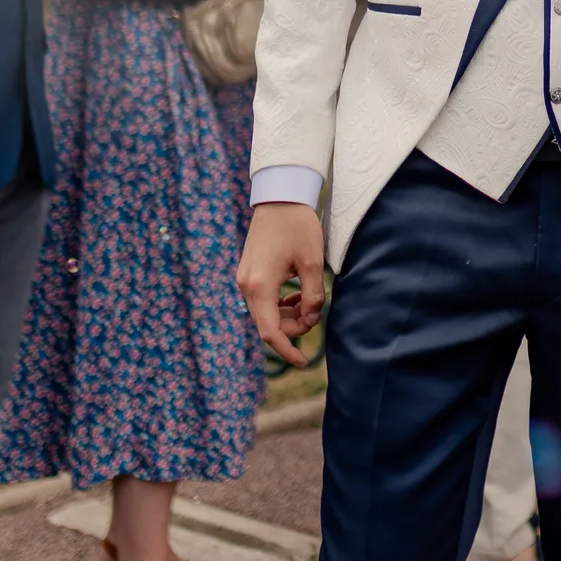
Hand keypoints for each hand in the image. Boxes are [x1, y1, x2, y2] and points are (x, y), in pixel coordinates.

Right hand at [239, 203, 324, 365]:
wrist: (279, 198)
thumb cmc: (297, 227)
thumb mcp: (312, 263)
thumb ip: (313, 296)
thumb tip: (312, 319)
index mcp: (260, 287)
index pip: (270, 332)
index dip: (287, 350)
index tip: (304, 362)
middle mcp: (246, 286)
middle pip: (269, 324)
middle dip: (293, 327)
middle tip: (315, 313)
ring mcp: (245, 280)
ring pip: (266, 313)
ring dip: (288, 315)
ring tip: (309, 299)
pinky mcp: (249, 273)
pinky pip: (263, 300)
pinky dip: (280, 303)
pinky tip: (296, 293)